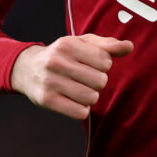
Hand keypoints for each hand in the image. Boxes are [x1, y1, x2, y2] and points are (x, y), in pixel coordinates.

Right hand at [11, 34, 133, 119]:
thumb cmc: (62, 55)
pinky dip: (82, 109)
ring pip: (91, 97)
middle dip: (98, 82)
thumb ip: (107, 45)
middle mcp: (57, 62)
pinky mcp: (47, 100)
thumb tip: (130, 46)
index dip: (104, 65)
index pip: (105, 60)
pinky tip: (74, 101)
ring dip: (90, 96)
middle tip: (86, 79)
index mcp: (68, 44)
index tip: (92, 65)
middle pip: (100, 80)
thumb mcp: (82, 44)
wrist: (27, 69)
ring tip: (81, 90)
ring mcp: (51, 82)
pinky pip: (79, 112)